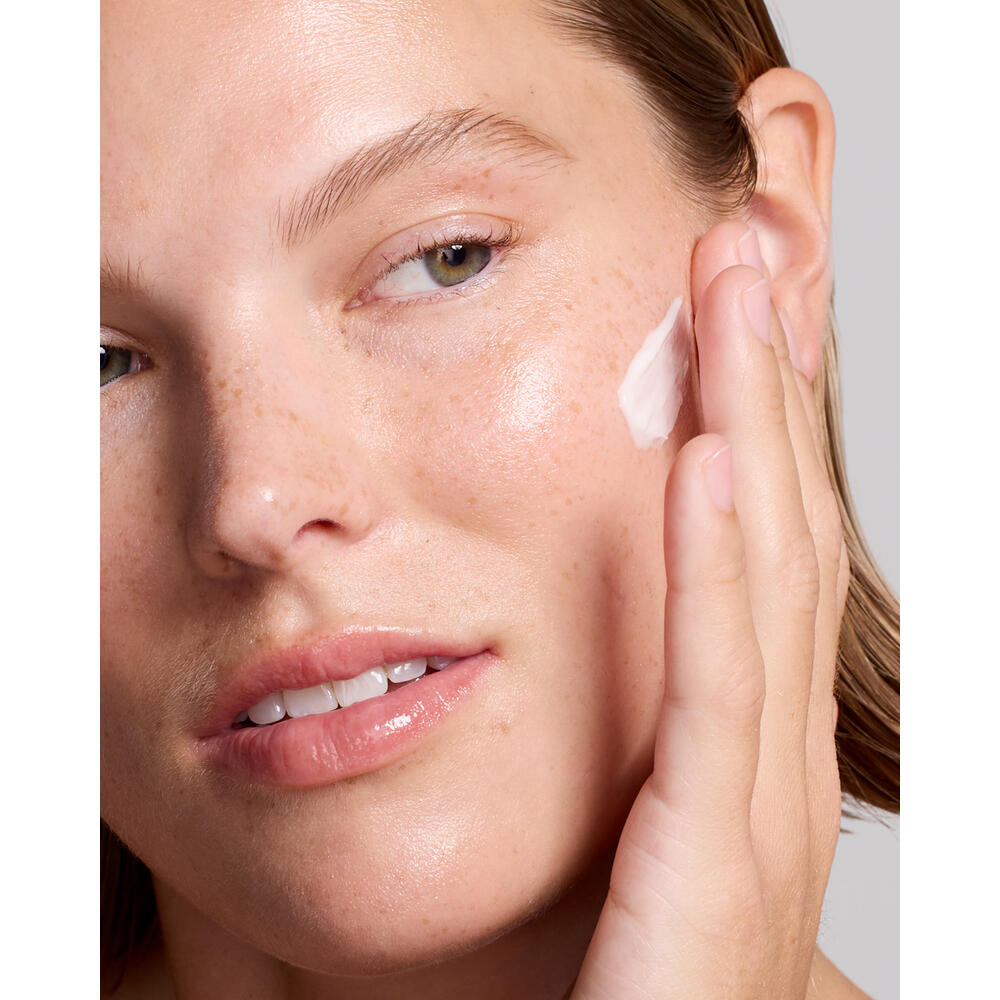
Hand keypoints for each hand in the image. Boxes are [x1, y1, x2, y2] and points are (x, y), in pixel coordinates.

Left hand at [571, 221, 850, 998]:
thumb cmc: (625, 965)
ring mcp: (764, 796)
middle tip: (748, 242)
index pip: (763, 534)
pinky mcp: (719, 849)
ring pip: (769, 570)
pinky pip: (720, 679)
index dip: (759, 404)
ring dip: (754, 418)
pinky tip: (711, 456)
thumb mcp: (634, 810)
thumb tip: (611, 611)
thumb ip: (639, 712)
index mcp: (753, 728)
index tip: (732, 296)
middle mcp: (779, 744)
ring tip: (736, 290)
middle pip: (784, 520)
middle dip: (770, 373)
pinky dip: (719, 560)